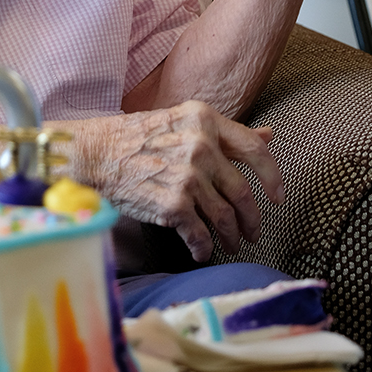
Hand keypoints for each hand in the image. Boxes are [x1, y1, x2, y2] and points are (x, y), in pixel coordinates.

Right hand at [67, 101, 284, 262]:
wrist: (94, 154)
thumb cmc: (135, 138)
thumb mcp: (182, 122)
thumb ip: (224, 132)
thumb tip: (268, 135)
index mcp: (205, 119)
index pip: (254, 149)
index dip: (273, 177)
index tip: (278, 197)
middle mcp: (201, 145)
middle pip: (243, 191)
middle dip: (252, 219)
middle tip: (252, 233)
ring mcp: (188, 176)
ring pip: (225, 217)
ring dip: (232, 237)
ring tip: (231, 245)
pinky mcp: (173, 205)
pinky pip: (200, 235)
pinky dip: (204, 249)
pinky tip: (201, 252)